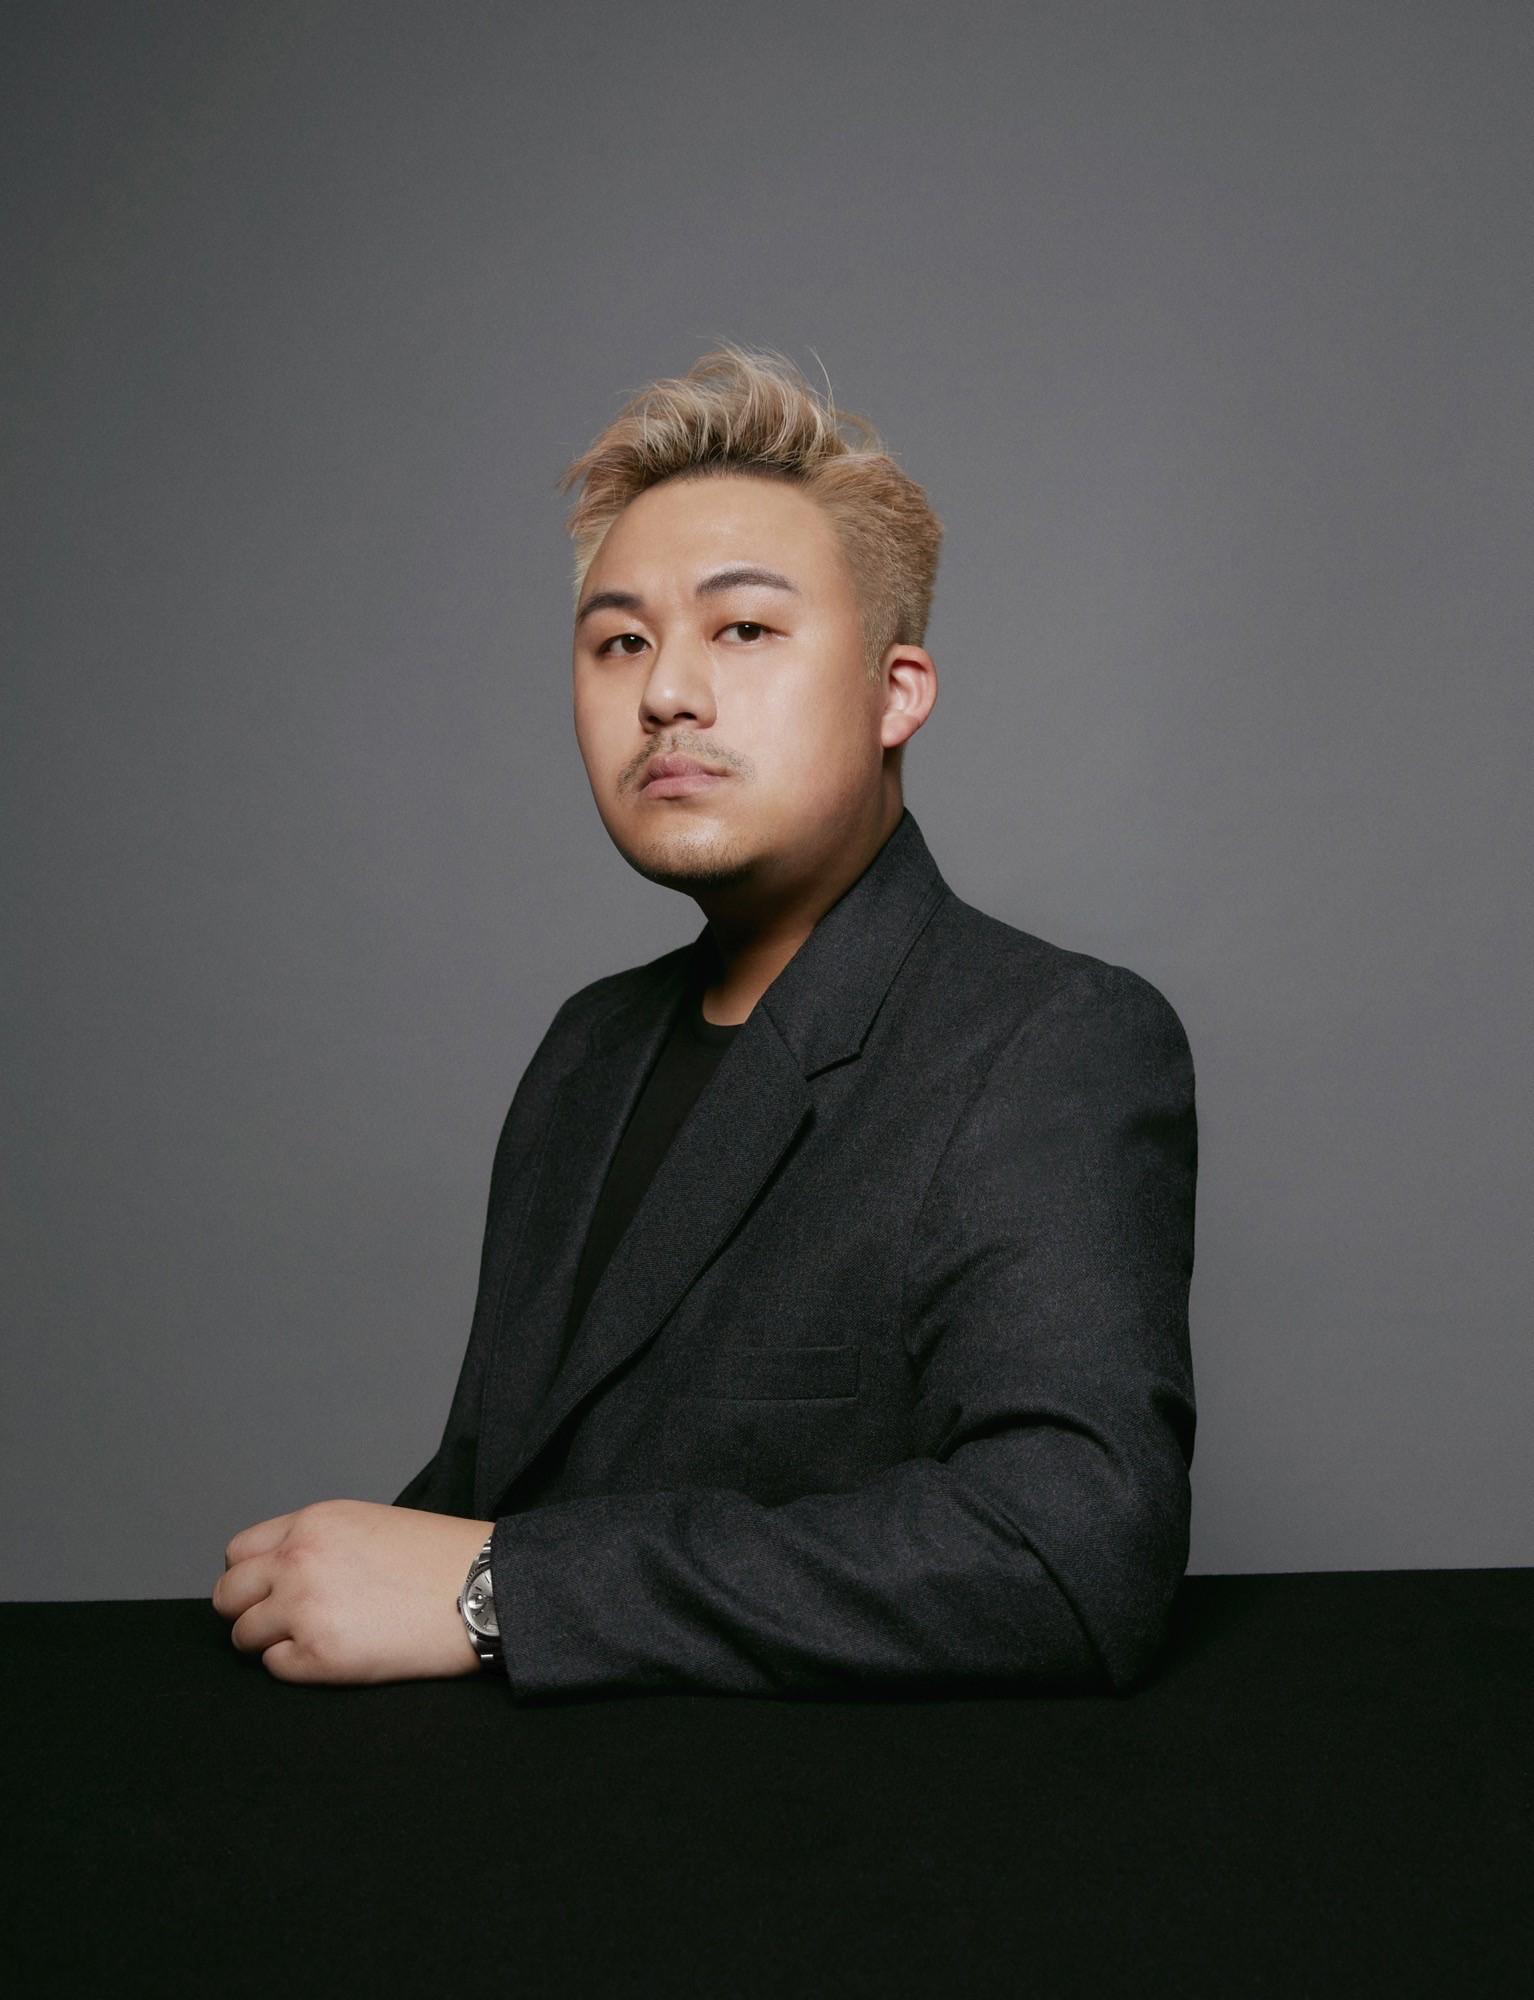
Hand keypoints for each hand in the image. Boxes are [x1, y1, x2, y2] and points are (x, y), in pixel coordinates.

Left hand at [212, 1498, 495, 1685]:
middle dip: (247, 1610)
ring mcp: (303, 1609)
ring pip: (243, 1635)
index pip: (238, 1553)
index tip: (267, 1591)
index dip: (251, 1576)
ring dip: (270, 1641)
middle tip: (281, 1622)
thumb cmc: (437, 1557)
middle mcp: (297, 1561)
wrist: (482, 1589)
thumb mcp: (368, 1524)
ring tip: (316, 1639)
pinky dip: (297, 1666)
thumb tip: (279, 1573)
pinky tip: (338, 1653)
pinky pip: (276, 1668)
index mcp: (311, 1523)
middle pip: (228, 1595)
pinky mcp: (318, 1656)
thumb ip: (317, 1541)